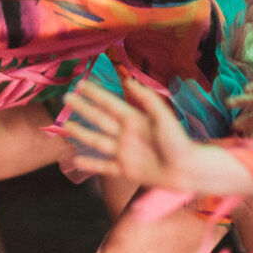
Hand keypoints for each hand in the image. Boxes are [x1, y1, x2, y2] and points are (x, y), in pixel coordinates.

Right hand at [62, 79, 252, 194]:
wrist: (187, 170)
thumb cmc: (179, 142)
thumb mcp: (164, 117)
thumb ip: (148, 100)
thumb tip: (129, 82)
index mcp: (135, 119)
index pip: (109, 103)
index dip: (95, 94)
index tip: (80, 83)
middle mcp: (126, 134)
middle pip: (99, 119)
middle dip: (83, 108)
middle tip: (66, 98)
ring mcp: (124, 152)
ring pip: (97, 140)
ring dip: (81, 133)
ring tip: (65, 125)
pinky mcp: (126, 170)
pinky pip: (104, 166)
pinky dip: (90, 164)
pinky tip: (77, 160)